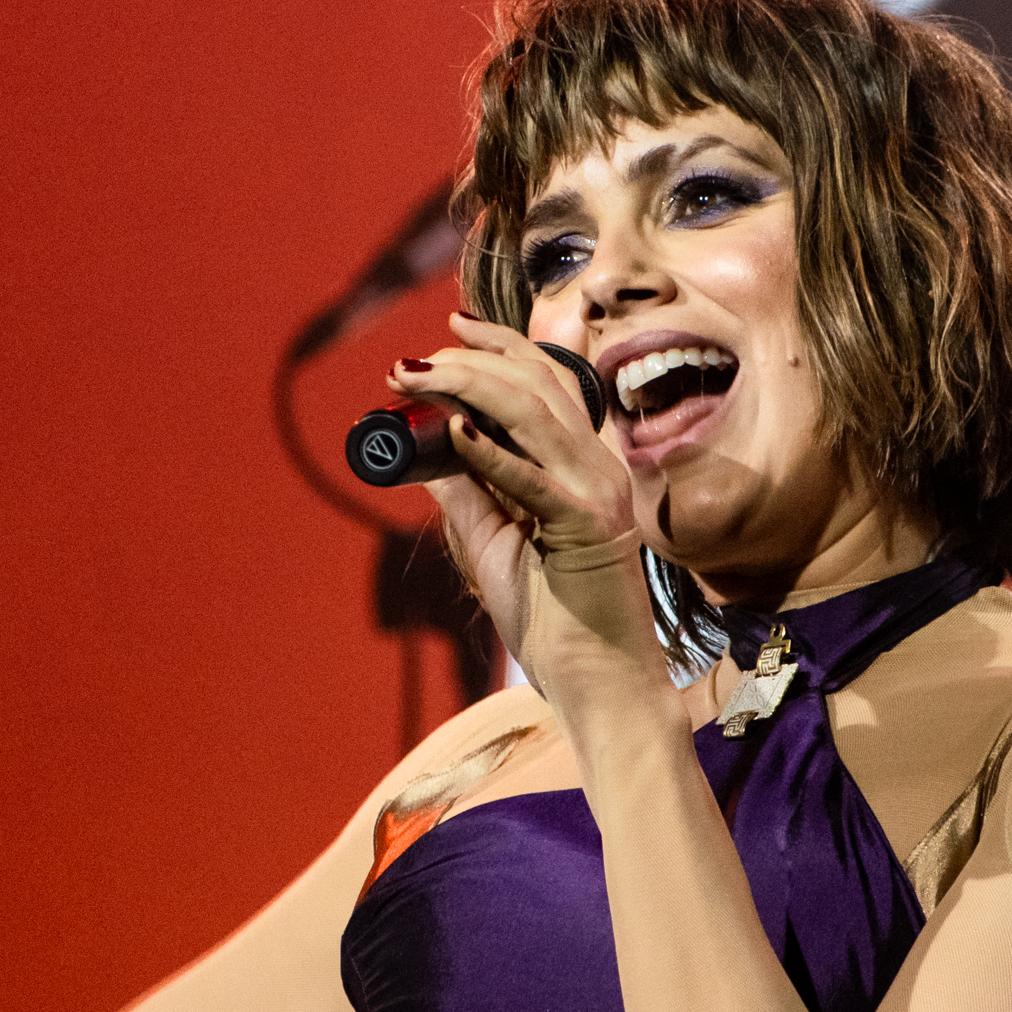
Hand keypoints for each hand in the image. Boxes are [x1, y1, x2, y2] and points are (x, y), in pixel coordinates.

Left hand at [395, 317, 664, 708]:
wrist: (601, 683)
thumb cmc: (554, 620)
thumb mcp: (495, 542)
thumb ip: (467, 491)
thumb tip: (422, 447)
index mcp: (583, 466)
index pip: (546, 381)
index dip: (498, 346)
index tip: (449, 329)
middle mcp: (597, 468)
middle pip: (536, 384)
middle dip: (468, 361)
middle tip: (410, 363)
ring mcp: (598, 493)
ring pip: (534, 413)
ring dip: (468, 388)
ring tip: (419, 380)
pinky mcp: (588, 526)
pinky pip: (530, 479)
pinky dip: (489, 452)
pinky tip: (453, 432)